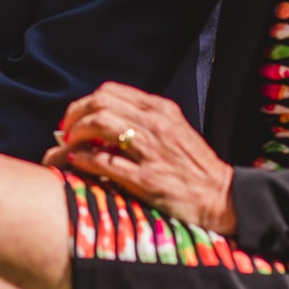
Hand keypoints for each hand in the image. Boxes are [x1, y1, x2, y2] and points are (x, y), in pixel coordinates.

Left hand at [43, 81, 237, 234]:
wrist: (223, 197)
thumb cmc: (193, 166)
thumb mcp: (172, 129)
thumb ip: (142, 119)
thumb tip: (101, 117)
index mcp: (161, 110)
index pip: (110, 92)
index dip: (84, 102)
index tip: (75, 117)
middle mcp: (156, 125)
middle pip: (100, 104)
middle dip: (75, 115)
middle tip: (65, 130)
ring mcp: (152, 152)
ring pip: (100, 126)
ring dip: (76, 135)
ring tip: (70, 145)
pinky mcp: (148, 181)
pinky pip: (105, 162)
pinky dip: (84, 160)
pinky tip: (77, 163)